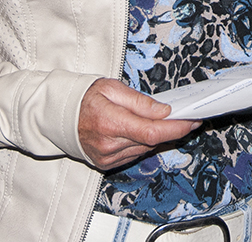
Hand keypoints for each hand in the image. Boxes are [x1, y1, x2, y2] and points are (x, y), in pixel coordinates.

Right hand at [77, 78, 200, 169]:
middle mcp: (108, 144)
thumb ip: (140, 101)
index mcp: (110, 122)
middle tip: (187, 117)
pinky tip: (146, 132)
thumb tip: (164, 111)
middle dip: (173, 130)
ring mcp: (106, 157)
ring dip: (158, 137)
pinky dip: (144, 143)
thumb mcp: (112, 88)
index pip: (152, 131)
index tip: (192, 120)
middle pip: (151, 141)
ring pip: (145, 149)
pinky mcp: (106, 164)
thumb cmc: (86, 97)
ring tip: (167, 122)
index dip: (176, 128)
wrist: (60, 116)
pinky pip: (134, 154)